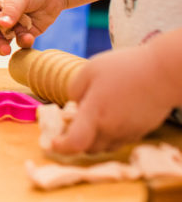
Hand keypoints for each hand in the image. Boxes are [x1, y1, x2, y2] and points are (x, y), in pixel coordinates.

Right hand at [0, 0, 68, 54]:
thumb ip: (11, 9)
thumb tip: (2, 24)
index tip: (2, 22)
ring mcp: (13, 25)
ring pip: (2, 41)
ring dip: (2, 47)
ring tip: (6, 51)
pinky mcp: (27, 32)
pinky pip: (21, 41)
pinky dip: (24, 42)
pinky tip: (29, 38)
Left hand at [52, 45, 174, 153]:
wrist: (163, 73)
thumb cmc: (124, 68)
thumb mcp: (90, 70)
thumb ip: (75, 89)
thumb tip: (73, 104)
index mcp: (95, 113)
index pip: (75, 143)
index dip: (61, 147)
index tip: (53, 142)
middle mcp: (111, 128)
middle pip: (89, 148)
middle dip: (76, 141)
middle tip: (70, 126)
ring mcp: (128, 132)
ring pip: (105, 146)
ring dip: (94, 140)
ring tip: (91, 120)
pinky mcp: (141, 131)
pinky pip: (120, 140)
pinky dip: (110, 135)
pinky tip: (110, 116)